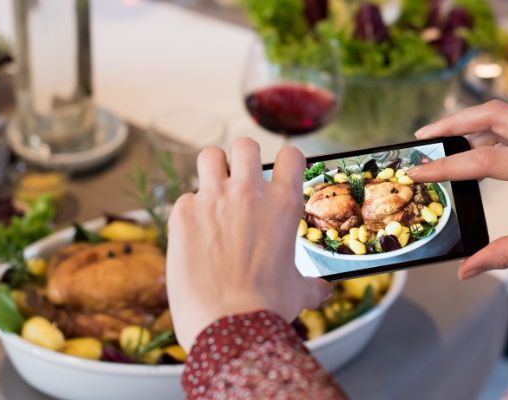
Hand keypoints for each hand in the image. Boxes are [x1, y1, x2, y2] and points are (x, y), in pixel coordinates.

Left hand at [166, 138, 330, 349]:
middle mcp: (248, 193)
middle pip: (245, 144)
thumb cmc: (268, 309)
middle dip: (242, 159)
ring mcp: (212, 199)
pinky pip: (185, 198)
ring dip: (213, 169)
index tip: (278, 176)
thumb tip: (324, 291)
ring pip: (209, 155)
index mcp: (283, 204)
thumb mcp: (298, 291)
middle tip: (240, 181)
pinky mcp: (182, 214)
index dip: (285, 162)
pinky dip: (190, 212)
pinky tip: (193, 236)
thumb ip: (312, 284)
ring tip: (213, 192)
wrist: (227, 325)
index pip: (291, 155)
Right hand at [409, 101, 507, 278]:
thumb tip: (467, 269)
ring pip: (507, 115)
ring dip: (471, 123)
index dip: (447, 168)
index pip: (488, 160)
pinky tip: (478, 148)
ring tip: (442, 141)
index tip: (418, 172)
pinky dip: (494, 132)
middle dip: (453, 122)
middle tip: (422, 137)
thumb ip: (507, 252)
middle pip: (494, 114)